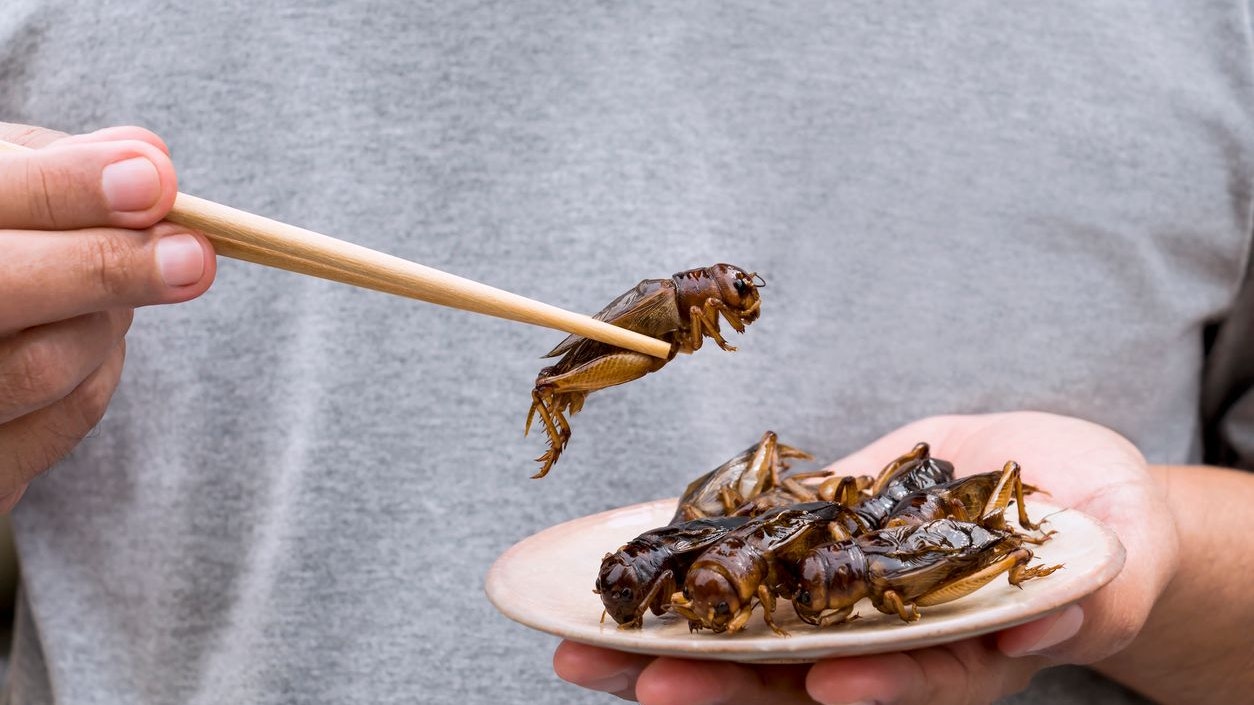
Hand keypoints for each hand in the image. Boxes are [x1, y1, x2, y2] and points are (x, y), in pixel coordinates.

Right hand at [0, 123, 215, 510]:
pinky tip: (93, 338)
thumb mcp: (4, 187)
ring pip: (49, 363)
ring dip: (112, 317)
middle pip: (4, 289)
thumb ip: (63, 168)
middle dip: (110, 267)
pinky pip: (70, 416)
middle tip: (196, 256)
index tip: (155, 180)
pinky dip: (104, 367)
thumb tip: (150, 160)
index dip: (69, 188)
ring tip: (120, 283)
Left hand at [553, 412, 1178, 703]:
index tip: (826, 684)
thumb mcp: (1115, 554)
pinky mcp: (812, 543)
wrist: (1054, 487)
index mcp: (964, 655)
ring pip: (748, 631)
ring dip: (667, 637)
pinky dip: (683, 561)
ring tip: (581, 646)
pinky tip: (617, 562)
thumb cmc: (1103, 531)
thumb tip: (1045, 620)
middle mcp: (889, 639)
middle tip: (639, 679)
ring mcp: (842, 595)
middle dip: (719, 682)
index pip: (914, 682)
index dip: (875, 687)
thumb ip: (1091, 589)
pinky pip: (742, 558)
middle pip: (798, 677)